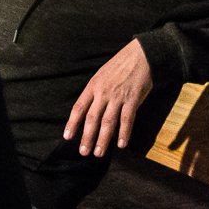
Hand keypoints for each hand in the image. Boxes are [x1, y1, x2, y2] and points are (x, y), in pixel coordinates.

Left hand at [64, 39, 155, 157]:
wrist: (140, 56)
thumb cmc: (120, 66)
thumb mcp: (101, 75)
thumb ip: (95, 92)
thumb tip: (88, 110)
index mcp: (92, 86)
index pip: (79, 108)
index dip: (72, 123)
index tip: (67, 137)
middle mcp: (102, 93)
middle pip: (92, 118)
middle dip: (86, 137)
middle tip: (83, 152)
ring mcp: (117, 97)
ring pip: (107, 122)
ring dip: (103, 139)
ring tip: (98, 153)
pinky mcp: (132, 99)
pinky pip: (127, 119)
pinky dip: (124, 133)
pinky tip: (121, 144)